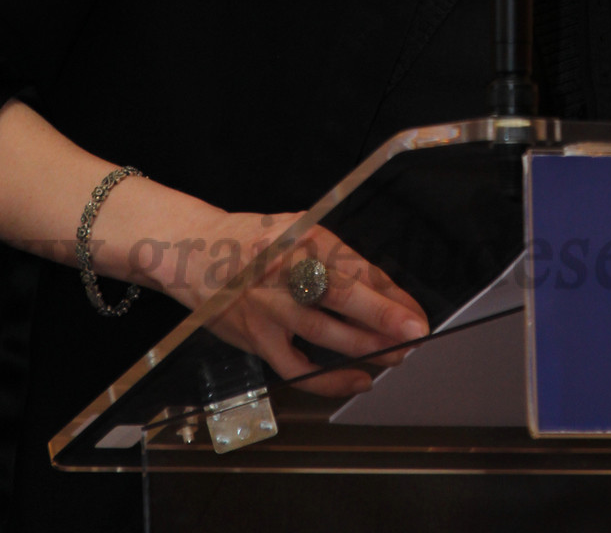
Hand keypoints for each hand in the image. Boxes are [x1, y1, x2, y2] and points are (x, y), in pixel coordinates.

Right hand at [163, 211, 429, 398]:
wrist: (195, 253)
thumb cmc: (256, 242)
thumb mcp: (298, 231)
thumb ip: (338, 259)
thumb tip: (387, 293)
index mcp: (302, 236)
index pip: (353, 266)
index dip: (388, 292)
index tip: (415, 311)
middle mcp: (284, 268)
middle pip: (338, 293)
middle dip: (381, 315)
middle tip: (414, 331)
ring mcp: (268, 306)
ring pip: (322, 332)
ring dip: (365, 347)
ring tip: (396, 356)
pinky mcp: (257, 338)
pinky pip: (297, 368)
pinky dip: (329, 380)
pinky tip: (358, 379)